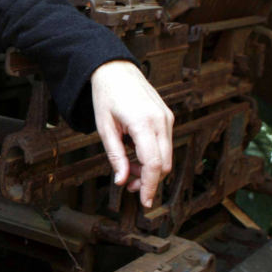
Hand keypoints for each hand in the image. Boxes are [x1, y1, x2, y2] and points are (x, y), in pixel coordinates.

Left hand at [90, 59, 173, 207]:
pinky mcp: (167, 116)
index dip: (150, 187)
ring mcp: (167, 118)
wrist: (115, 69)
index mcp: (144, 123)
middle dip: (148, 180)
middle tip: (128, 186)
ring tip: (128, 168)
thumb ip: (115, 156)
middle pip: (164, 164)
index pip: (154, 164)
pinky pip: (165, 144)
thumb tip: (121, 181)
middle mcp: (161, 121)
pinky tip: (134, 152)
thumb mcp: (104, 128)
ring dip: (150, 169)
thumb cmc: (106, 95)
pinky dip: (153, 155)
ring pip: (166, 156)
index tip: (144, 202)